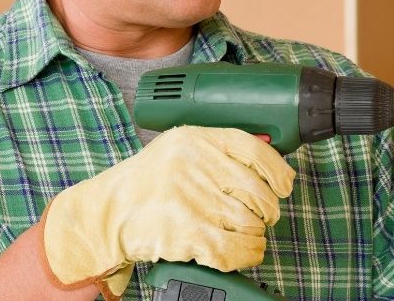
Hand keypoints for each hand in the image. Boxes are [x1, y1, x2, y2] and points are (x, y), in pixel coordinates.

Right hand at [36, 125, 295, 300]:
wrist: (109, 212)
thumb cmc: (147, 181)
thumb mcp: (179, 150)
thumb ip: (218, 151)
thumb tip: (269, 157)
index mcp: (194, 139)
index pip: (252, 148)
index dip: (276, 169)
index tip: (284, 184)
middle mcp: (194, 166)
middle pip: (256, 191)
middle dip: (268, 209)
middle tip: (265, 214)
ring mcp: (191, 200)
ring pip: (250, 222)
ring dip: (257, 233)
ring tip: (249, 232)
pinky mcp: (188, 233)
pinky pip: (235, 248)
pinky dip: (248, 253)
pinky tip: (245, 250)